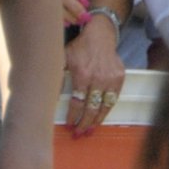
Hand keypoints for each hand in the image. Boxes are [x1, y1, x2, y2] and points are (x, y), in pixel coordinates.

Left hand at [64, 15, 123, 136]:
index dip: (73, 116)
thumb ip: (57, 77)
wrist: (99, 35)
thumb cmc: (78, 47)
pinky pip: (113, 99)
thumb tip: (49, 96)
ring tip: (90, 130)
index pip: (77, 103)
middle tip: (78, 133)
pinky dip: (106, 110)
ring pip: (104, 107)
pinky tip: (100, 117)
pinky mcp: (119, 78)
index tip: (69, 125)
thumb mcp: (62, 58)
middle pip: (91, 109)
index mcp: (82, 75)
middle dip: (84, 124)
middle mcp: (98, 79)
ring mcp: (110, 79)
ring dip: (96, 121)